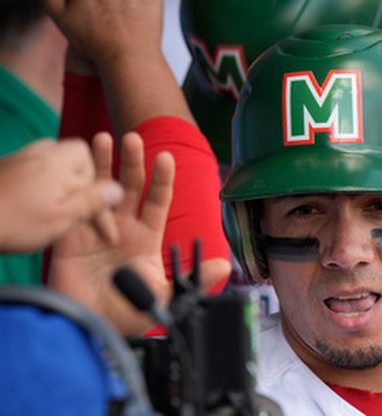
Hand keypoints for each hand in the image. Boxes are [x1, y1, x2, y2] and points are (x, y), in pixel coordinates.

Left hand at [0, 139, 122, 251]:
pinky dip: (39, 185)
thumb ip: (92, 201)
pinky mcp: (1, 168)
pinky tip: (31, 205)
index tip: (105, 232)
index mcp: (59, 162)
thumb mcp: (61, 218)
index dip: (104, 203)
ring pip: (51, 162)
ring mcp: (17, 158)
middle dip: (82, 183)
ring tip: (57, 206)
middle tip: (79, 210)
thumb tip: (118, 188)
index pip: (95, 173)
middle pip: (74, 158)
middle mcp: (40, 152)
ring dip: (60, 182)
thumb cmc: (12, 223)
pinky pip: (31, 169)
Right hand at [49, 132, 175, 335]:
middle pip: (130, 186)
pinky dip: (79, 189)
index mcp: (147, 236)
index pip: (157, 200)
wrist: (91, 328)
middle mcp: (123, 225)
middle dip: (132, 161)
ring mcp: (97, 227)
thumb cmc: (128, 313)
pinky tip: (79, 171)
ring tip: (103, 139)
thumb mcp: (166, 296)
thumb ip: (193, 278)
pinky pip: (77, 207)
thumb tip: (226, 265)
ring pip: (102, 188)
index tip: (166, 157)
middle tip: (133, 137)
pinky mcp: (71, 235)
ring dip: (103, 164)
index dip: (162, 178)